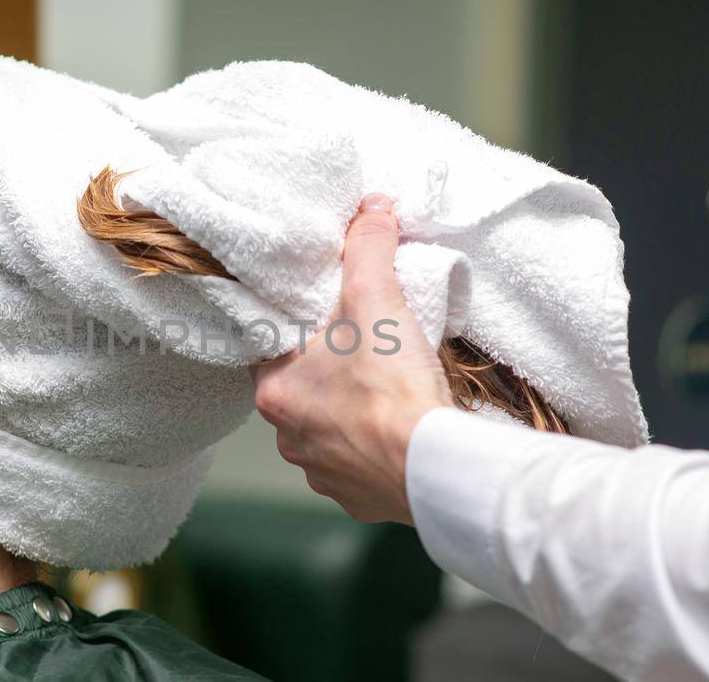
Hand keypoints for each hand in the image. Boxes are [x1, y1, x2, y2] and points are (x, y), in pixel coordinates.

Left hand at [251, 193, 453, 523]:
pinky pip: (357, 465)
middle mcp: (287, 438)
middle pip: (303, 390)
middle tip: (367, 351)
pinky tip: (399, 429)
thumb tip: (371, 210)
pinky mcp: (356, 498)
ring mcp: (320, 472)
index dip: (301, 331)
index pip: (273, 350)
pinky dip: (374, 448)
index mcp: (274, 391)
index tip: (328, 321)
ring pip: (329, 430)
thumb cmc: (393, 388)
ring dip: (352, 412)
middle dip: (332, 371)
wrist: (435, 466)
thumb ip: (367, 249)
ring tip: (388, 391)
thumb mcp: (377, 299)